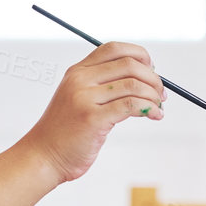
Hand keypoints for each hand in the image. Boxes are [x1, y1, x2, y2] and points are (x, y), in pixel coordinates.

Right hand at [28, 42, 164, 182]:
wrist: (43, 156)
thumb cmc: (66, 131)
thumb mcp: (79, 98)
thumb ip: (103, 85)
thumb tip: (145, 78)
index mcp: (78, 71)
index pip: (114, 49)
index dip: (139, 55)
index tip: (151, 70)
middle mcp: (80, 80)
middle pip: (129, 65)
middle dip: (153, 78)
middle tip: (161, 94)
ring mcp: (85, 98)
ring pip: (133, 85)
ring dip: (154, 95)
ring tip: (158, 107)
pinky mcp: (93, 119)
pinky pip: (131, 106)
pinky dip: (149, 108)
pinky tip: (154, 115)